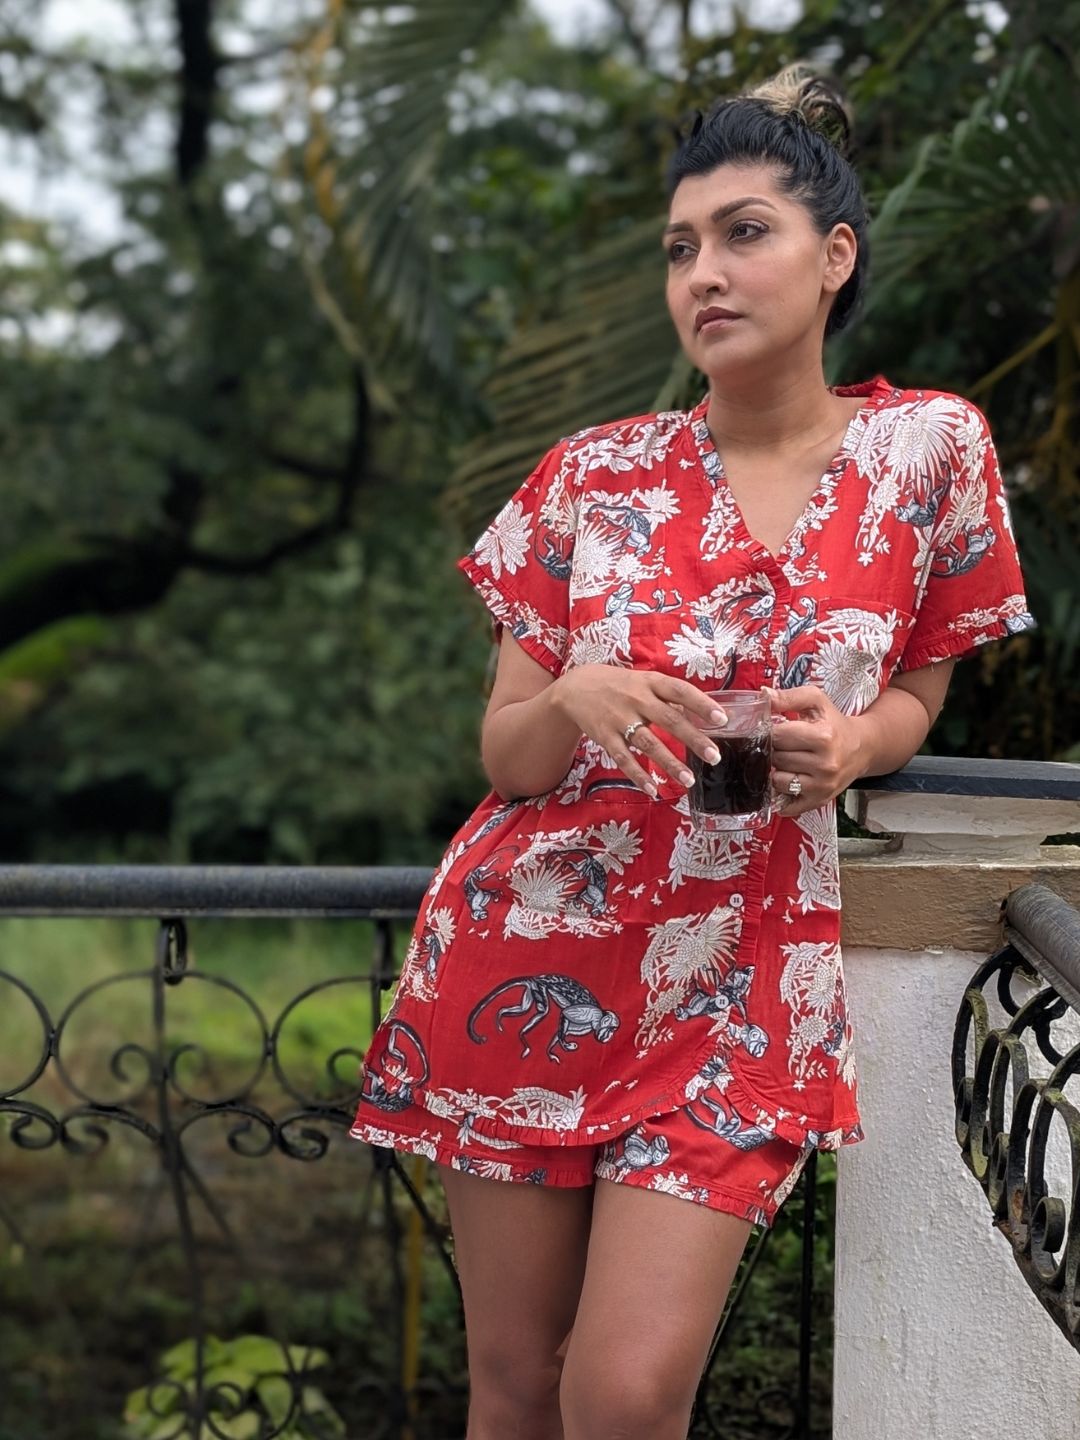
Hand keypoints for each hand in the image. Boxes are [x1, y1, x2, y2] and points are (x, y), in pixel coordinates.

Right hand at [552, 665, 728, 798]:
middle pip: (669, 719)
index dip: (702, 704)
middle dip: (693, 739)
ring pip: (648, 743)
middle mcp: (636, 699)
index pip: (680, 691)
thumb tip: (704, 713)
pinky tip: (652, 789)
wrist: (576, 688)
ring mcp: (620, 719)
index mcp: (650, 683)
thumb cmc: (620, 686)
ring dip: (669, 763)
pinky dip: (638, 775)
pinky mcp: (605, 737)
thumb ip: (671, 697)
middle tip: (714, 756)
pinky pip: (623, 759)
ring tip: (689, 780)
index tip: (723, 719)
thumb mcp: (645, 682)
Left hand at [765, 684, 862, 818]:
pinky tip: (788, 779)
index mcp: (823, 737)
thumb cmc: (834, 723)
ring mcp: (822, 785)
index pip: (778, 735)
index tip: (776, 728)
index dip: (771, 730)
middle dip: (774, 750)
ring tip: (787, 759)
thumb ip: (788, 697)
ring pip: (777, 780)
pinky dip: (781, 793)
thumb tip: (764, 696)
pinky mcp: (819, 800)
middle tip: (783, 744)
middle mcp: (825, 764)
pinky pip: (786, 802)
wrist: (861, 747)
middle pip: (777, 758)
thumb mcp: (816, 701)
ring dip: (776, 770)